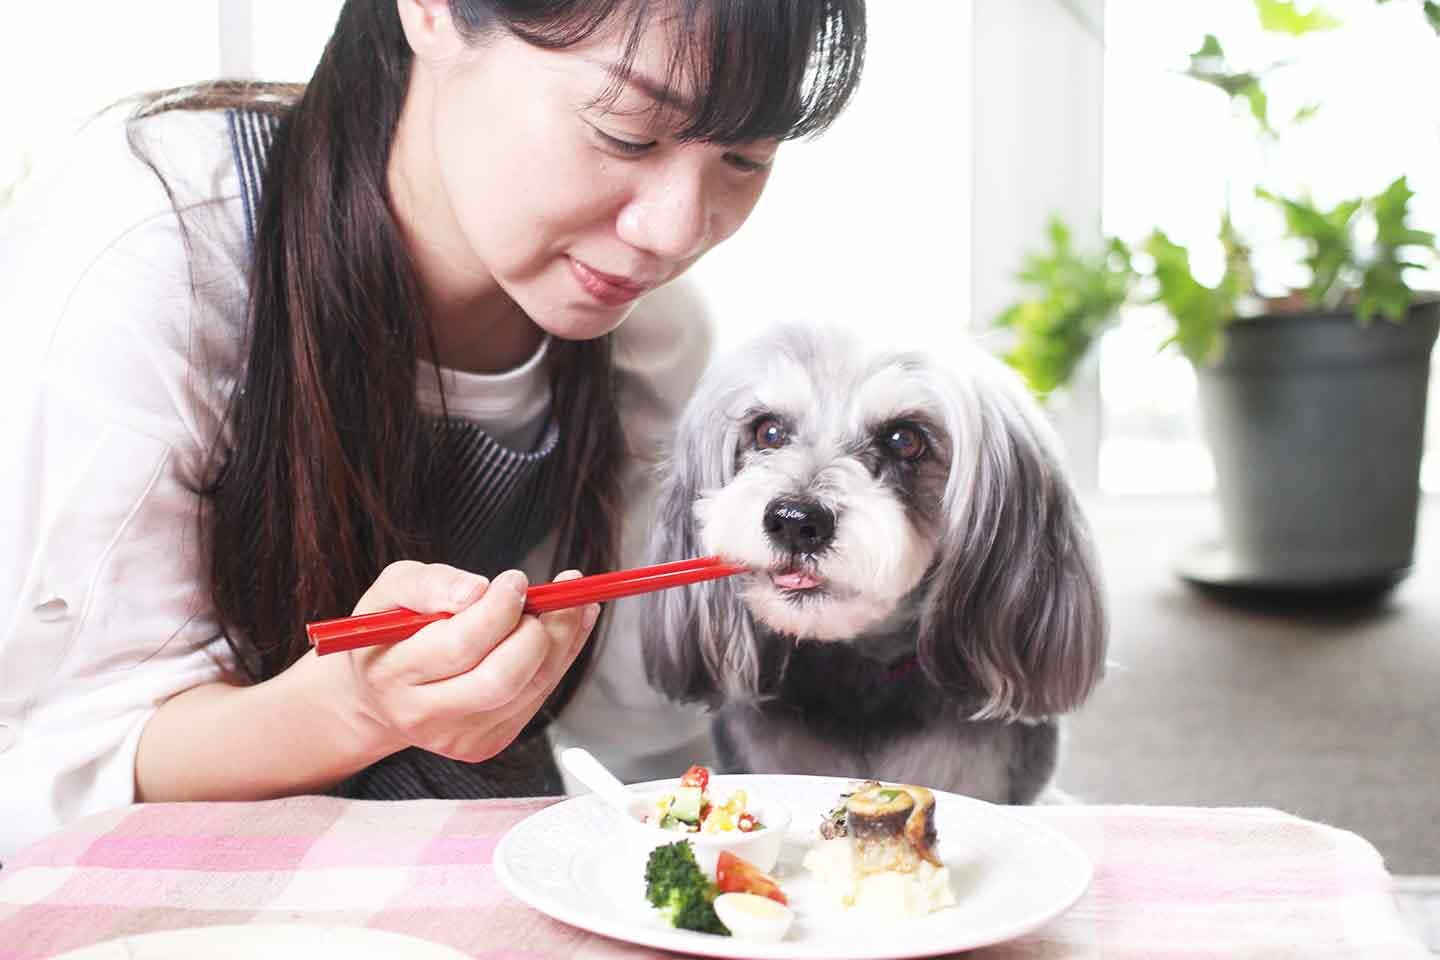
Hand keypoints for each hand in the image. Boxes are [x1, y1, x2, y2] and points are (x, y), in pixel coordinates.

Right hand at [314, 562, 599, 764]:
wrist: (382, 694)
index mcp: (393, 674)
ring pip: (532, 687)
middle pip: (502, 678)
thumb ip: (429, 584)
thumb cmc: (392, 631)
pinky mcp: (488, 742)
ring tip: (565, 603)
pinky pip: (540, 696)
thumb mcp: (392, 590)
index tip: (516, 579)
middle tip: (545, 595)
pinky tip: (564, 627)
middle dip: (537, 630)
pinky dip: (562, 656)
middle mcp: (424, 716)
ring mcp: (459, 737)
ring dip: (561, 639)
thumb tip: (478, 589)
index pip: (460, 645)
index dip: (499, 609)